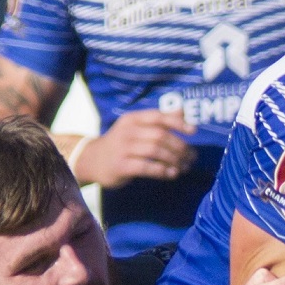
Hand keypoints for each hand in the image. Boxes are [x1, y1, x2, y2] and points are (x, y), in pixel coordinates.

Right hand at [75, 109, 196, 188]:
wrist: (91, 160)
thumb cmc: (121, 143)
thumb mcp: (136, 127)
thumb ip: (158, 120)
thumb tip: (183, 111)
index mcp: (133, 119)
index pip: (158, 117)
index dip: (178, 123)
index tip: (193, 131)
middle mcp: (127, 131)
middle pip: (160, 135)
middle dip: (180, 146)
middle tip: (191, 157)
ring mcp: (123, 148)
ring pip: (155, 151)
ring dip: (173, 160)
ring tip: (184, 167)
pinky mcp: (121, 166)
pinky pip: (146, 167)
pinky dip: (162, 170)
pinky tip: (172, 174)